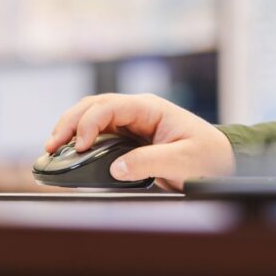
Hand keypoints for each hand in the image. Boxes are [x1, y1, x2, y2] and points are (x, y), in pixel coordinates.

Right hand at [44, 93, 235, 190]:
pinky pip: (98, 133)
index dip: (88, 124)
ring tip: (52, 147)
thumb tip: (116, 168)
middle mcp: (137, 111)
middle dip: (69, 123)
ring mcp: (131, 123)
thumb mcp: (183, 162)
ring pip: (91, 117)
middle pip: (93, 106)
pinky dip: (79, 140)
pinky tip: (68, 152)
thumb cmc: (209, 158)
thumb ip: (149, 163)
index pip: (109, 107)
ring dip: (70, 129)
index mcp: (150, 108)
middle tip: (51, 145)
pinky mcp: (128, 138)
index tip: (78, 147)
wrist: (224, 163)